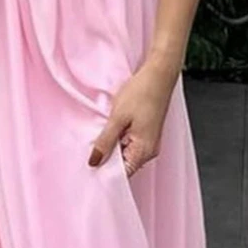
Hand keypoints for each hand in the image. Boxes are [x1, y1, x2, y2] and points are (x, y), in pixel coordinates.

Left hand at [87, 57, 179, 176]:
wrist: (159, 73)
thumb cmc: (142, 92)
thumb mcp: (117, 118)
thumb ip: (105, 142)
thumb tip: (94, 162)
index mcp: (143, 151)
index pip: (122, 175)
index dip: (105, 172)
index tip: (89, 165)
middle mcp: (149, 151)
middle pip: (124, 164)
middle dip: (107, 157)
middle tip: (90, 146)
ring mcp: (149, 141)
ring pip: (126, 152)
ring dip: (113, 145)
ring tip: (103, 131)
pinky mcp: (147, 132)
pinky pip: (130, 142)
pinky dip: (119, 137)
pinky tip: (112, 126)